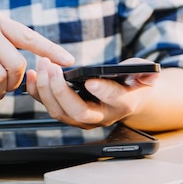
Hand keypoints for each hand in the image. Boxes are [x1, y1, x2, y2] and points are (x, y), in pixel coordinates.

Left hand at [24, 57, 158, 127]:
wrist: (123, 96)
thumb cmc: (131, 82)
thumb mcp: (143, 75)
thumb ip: (146, 72)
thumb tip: (150, 72)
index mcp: (121, 105)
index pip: (112, 101)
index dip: (102, 91)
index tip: (90, 80)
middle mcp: (99, 117)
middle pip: (77, 111)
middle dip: (61, 89)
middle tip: (52, 67)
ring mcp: (80, 118)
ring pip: (58, 111)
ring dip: (46, 88)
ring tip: (42, 65)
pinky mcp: (65, 112)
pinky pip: (47, 105)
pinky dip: (36, 91)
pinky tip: (32, 75)